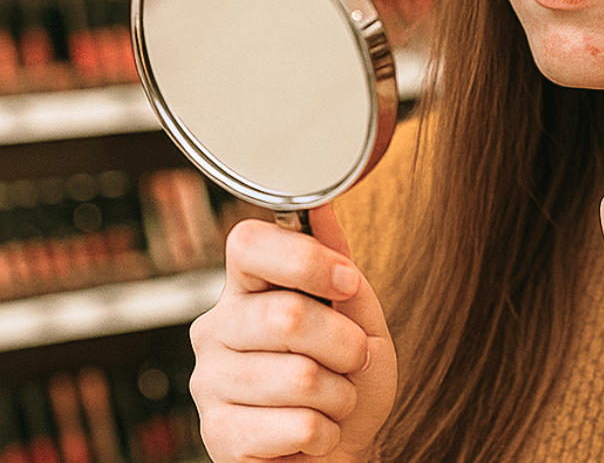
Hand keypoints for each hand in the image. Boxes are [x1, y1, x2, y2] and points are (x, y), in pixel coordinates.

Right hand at [190, 205, 397, 462]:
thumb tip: (321, 203)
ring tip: (331, 399)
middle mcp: (215, 329)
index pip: (247, 244)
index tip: (347, 284)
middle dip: (344, 344)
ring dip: (339, 394)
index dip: (305, 260)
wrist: (341, 451)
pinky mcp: (217, 437)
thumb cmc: (347, 378)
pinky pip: (297, 426)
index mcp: (246, 289)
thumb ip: (338, 263)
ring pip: (299, 377)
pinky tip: (313, 432)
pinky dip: (326, 432)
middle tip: (351, 360)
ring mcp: (209, 383)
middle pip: (287, 316)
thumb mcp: (357, 313)